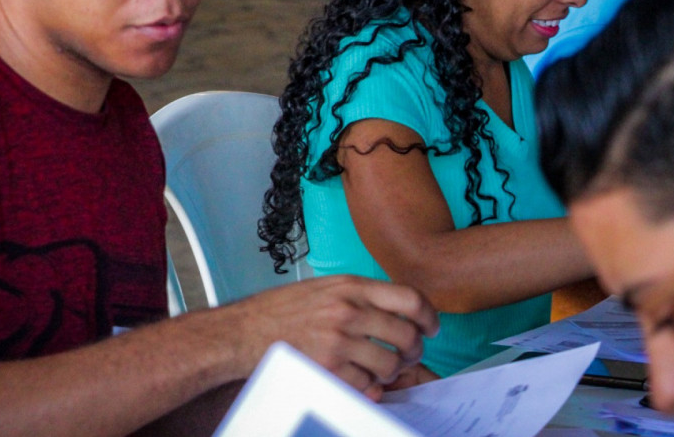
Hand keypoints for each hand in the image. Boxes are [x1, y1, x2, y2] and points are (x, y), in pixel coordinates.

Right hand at [220, 275, 438, 399]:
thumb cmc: (280, 311)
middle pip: (406, 335)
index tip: (430, 327)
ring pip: (390, 363)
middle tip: (408, 356)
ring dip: (392, 372)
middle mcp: (347, 310)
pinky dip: (369, 387)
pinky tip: (359, 379)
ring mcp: (338, 340)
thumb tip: (395, 311)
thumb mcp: (323, 288)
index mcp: (349, 286)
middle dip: (413, 351)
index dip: (429, 316)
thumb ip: (358, 296)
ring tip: (382, 371)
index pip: (409, 297)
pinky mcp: (328, 367)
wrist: (243, 331)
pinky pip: (366, 384)